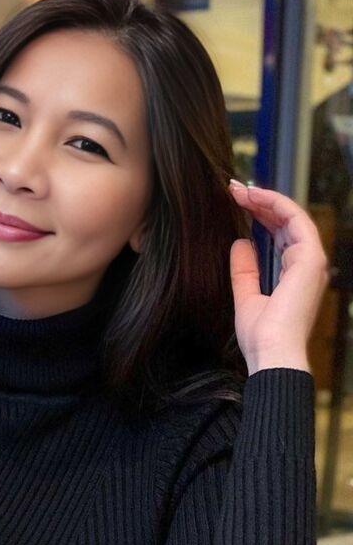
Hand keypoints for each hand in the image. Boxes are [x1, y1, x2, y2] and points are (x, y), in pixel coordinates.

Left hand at [228, 180, 328, 375]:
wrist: (272, 354)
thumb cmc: (261, 337)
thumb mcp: (246, 297)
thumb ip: (245, 270)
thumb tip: (240, 242)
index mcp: (295, 276)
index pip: (281, 236)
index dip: (260, 216)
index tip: (236, 204)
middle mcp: (308, 266)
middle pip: (286, 223)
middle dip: (261, 203)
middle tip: (234, 190)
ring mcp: (312, 261)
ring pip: (292, 216)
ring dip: (266, 199)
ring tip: (239, 190)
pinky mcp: (310, 259)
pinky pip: (295, 219)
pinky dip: (275, 204)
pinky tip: (254, 197)